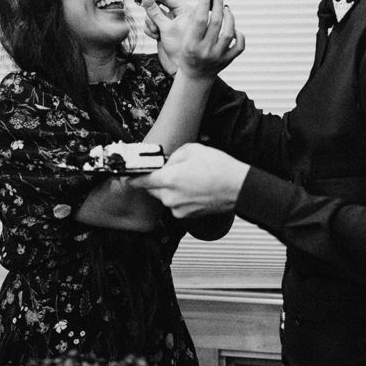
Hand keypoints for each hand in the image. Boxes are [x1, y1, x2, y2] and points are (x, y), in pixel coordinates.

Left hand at [128, 143, 248, 217]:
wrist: (238, 188)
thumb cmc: (219, 169)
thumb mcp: (192, 150)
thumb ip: (173, 157)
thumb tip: (166, 163)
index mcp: (168, 180)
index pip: (141, 181)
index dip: (132, 178)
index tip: (127, 177)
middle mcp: (170, 198)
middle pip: (152, 189)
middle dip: (158, 180)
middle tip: (173, 171)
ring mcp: (178, 209)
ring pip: (165, 197)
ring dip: (171, 188)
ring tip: (190, 179)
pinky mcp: (186, 216)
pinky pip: (176, 204)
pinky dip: (181, 197)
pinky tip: (195, 188)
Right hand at [140, 0, 190, 73]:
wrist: (179, 66)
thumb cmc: (180, 47)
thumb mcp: (167, 28)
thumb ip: (155, 13)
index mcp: (184, 11)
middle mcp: (177, 15)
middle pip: (157, 5)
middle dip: (152, 14)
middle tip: (152, 22)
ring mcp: (169, 23)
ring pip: (152, 15)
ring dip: (151, 23)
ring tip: (156, 33)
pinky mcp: (162, 30)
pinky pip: (150, 24)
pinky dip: (150, 29)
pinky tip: (155, 37)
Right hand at [144, 0, 244, 78]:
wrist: (194, 78)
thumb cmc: (180, 54)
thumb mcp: (168, 37)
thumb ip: (159, 16)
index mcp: (192, 43)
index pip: (199, 18)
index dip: (203, 3)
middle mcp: (205, 50)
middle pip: (215, 21)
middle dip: (218, 4)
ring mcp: (218, 55)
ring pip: (229, 32)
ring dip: (230, 18)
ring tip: (226, 8)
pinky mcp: (227, 60)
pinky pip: (239, 46)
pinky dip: (239, 36)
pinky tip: (234, 28)